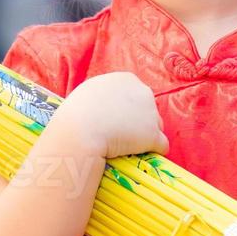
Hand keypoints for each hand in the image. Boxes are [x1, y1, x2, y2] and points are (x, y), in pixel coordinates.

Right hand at [52, 72, 168, 158]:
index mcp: (126, 79)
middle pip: (148, 109)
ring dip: (145, 137)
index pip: (136, 94)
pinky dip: (153, 151)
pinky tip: (139, 156)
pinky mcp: (153, 134)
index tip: (117, 120)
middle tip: (121, 135)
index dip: (128, 109)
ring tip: (126, 146)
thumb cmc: (75, 115)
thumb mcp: (88, 94)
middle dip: (139, 122)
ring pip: (156, 127)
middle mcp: (143, 92)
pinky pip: (161, 145)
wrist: (79, 132)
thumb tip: (106, 107)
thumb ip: (104, 95)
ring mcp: (150, 113)